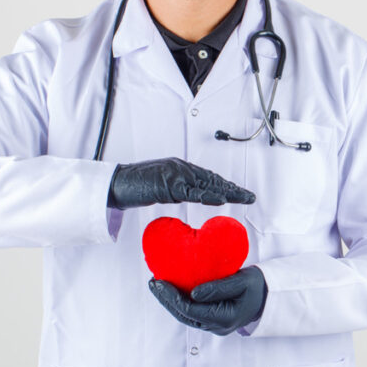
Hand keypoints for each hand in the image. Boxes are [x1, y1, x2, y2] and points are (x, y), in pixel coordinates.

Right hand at [107, 157, 255, 209]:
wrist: (116, 182)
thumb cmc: (135, 185)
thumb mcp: (161, 186)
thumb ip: (177, 189)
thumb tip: (190, 196)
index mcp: (180, 167)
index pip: (208, 177)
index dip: (225, 185)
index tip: (239, 192)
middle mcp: (181, 167)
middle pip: (212, 178)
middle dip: (233, 188)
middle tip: (250, 197)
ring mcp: (175, 173)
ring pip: (207, 184)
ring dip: (228, 191)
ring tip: (243, 198)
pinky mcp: (168, 184)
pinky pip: (192, 191)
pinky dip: (208, 195)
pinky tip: (221, 199)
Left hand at [148, 266, 267, 335]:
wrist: (267, 294)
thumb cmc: (256, 285)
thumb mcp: (241, 281)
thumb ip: (219, 287)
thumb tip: (194, 293)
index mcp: (224, 318)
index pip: (190, 310)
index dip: (172, 297)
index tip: (160, 282)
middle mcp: (216, 326)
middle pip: (183, 315)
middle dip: (166, 299)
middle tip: (153, 283)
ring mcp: (213, 325)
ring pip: (185, 315)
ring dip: (169, 301)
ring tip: (157, 285)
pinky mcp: (211, 319)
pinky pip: (191, 312)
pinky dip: (178, 301)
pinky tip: (171, 289)